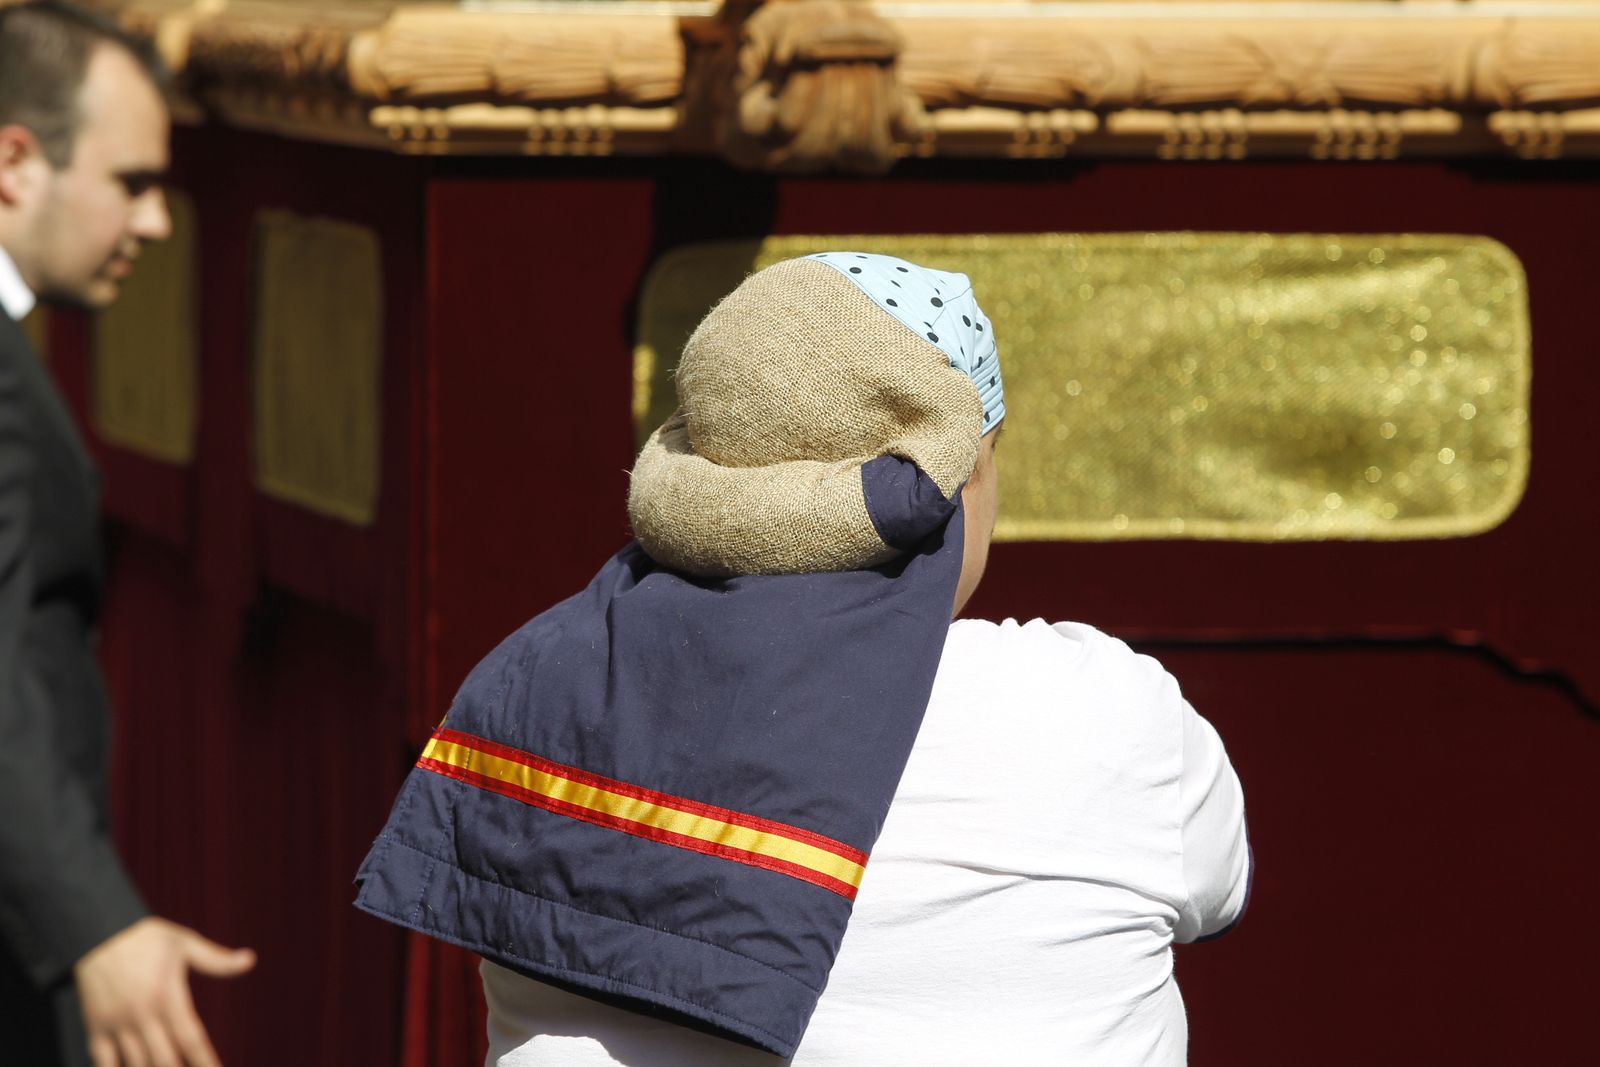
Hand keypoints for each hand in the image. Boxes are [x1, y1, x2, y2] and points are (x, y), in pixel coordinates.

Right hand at [73, 916, 255, 1066]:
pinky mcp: (96, 1026)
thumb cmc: (148, 938)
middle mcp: (142, 1015)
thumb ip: (217, 960)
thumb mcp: (185, 943)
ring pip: (135, 1065)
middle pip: (164, 1060)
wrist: (98, 930)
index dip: (205, 1061)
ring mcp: (117, 1023)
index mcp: (167, 996)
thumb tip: (250, 959)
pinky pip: (102, 1061)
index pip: (191, 1038)